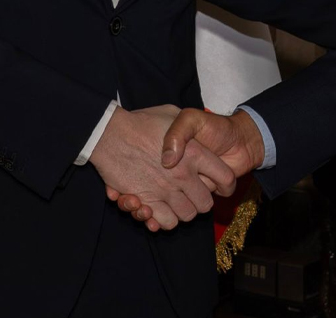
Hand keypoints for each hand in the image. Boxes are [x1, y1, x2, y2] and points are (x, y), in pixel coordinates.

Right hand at [91, 105, 235, 231]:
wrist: (109, 133)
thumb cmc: (143, 121)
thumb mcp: (174, 113)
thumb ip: (188, 128)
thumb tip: (196, 143)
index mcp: (195, 153)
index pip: (225, 177)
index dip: (226, 183)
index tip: (219, 183)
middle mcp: (183, 174)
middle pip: (205, 203)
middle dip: (201, 201)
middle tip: (192, 193)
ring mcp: (165, 190)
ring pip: (186, 215)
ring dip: (182, 211)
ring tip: (175, 201)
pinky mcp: (147, 201)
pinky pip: (166, 222)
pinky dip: (164, 220)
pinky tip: (158, 208)